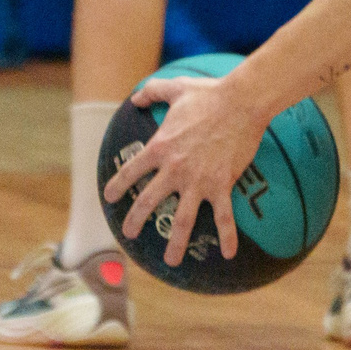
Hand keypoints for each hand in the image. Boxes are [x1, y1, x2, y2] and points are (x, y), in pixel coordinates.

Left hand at [102, 71, 266, 266]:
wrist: (240, 102)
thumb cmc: (208, 94)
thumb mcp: (175, 88)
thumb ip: (152, 91)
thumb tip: (136, 96)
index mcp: (160, 147)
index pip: (131, 170)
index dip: (118, 185)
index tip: (110, 197)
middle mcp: (174, 168)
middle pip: (149, 201)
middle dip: (136, 220)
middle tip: (128, 234)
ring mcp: (198, 180)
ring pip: (182, 219)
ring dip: (176, 242)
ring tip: (170, 261)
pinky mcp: (222, 185)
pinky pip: (224, 217)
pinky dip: (227, 237)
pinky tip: (228, 254)